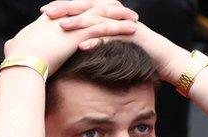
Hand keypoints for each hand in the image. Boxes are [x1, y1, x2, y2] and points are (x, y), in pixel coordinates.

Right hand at [4, 5, 138, 77]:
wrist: (21, 63)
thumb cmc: (17, 60)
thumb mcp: (15, 48)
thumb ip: (18, 44)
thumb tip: (11, 46)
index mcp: (50, 19)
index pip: (74, 9)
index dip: (88, 10)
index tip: (100, 13)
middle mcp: (63, 16)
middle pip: (90, 6)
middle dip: (108, 8)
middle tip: (123, 11)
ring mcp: (72, 23)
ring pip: (101, 14)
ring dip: (119, 15)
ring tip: (134, 18)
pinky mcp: (80, 33)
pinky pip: (105, 28)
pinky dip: (120, 27)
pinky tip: (133, 30)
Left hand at [40, 0, 188, 81]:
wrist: (163, 59)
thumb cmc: (136, 53)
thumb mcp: (111, 43)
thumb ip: (94, 38)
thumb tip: (72, 44)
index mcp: (107, 14)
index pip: (81, 7)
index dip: (63, 8)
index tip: (43, 13)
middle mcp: (114, 14)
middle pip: (86, 8)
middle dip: (66, 9)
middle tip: (46, 13)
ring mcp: (123, 23)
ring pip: (97, 20)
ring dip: (78, 24)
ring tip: (61, 27)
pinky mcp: (132, 35)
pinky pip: (111, 37)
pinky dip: (96, 41)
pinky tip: (83, 46)